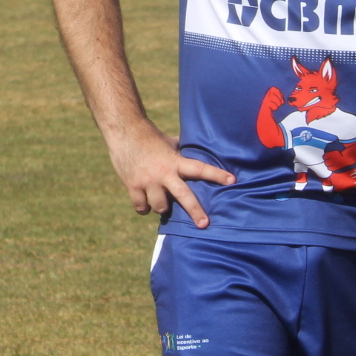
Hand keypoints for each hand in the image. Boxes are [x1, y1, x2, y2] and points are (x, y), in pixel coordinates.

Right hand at [105, 121, 232, 228]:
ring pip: (160, 207)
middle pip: (183, 196)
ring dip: (162, 207)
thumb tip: (194, 150)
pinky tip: (144, 203)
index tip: (232, 180)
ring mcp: (147, 181)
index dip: (216, 175)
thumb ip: (180, 151)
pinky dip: (144, 207)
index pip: (200, 168)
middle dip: (195, 211)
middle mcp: (163, 173)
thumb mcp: (168, 142)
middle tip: (204, 224)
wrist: (124, 131)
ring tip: (160, 201)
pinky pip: (141, 207)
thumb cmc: (148, 135)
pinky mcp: (132, 186)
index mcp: (175, 161)